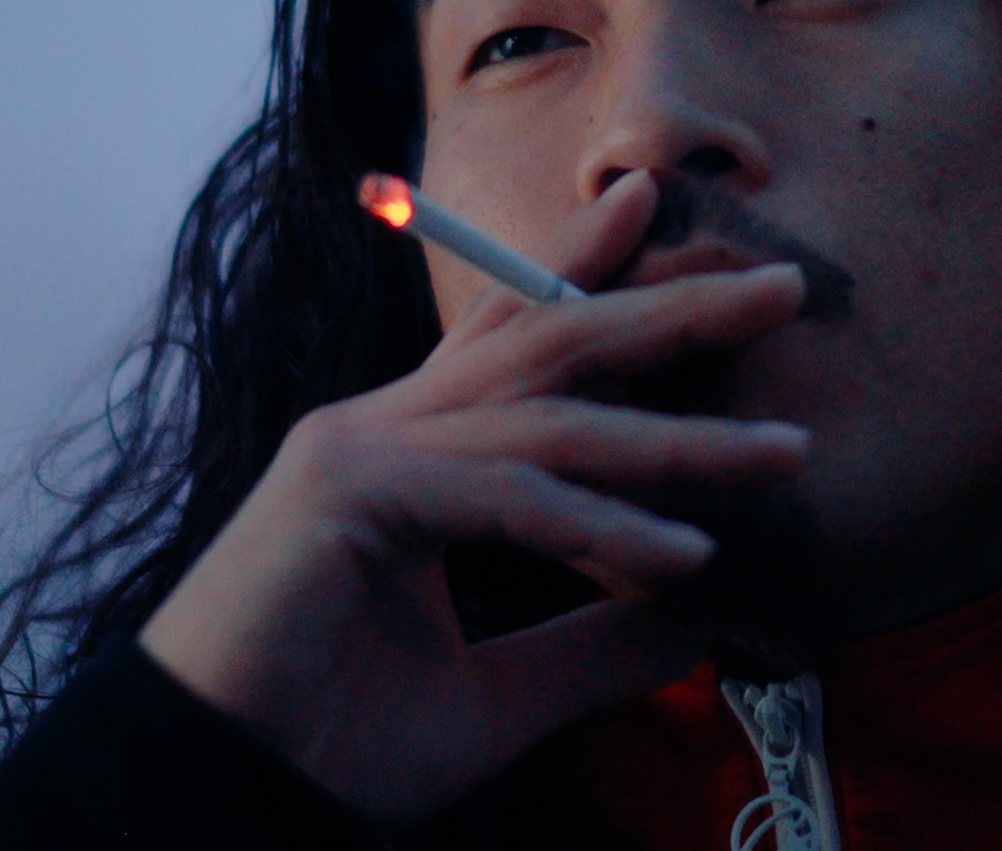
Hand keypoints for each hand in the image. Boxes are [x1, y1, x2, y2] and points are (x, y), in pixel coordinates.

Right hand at [137, 169, 807, 825]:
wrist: (217, 801)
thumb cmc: (329, 743)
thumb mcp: (497, 693)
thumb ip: (590, 646)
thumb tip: (697, 621)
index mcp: (414, 453)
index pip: (515, 340)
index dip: (586, 269)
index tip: (655, 210)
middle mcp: (387, 428)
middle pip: (549, 340)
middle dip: (668, 308)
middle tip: (780, 285)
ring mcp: (359, 448)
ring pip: (549, 416)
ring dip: (676, 436)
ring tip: (783, 452)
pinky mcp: (346, 492)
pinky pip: (507, 494)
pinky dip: (602, 525)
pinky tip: (686, 554)